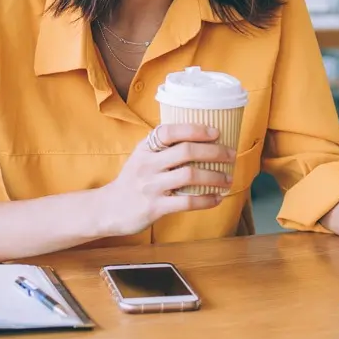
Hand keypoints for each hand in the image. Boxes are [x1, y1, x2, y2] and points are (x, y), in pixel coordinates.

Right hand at [99, 124, 234, 235]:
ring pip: (190, 175)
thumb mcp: (142, 157)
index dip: (195, 129)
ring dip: (215, 176)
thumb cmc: (133, 180)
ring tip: (228, 179)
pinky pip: (187, 202)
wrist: (108, 209)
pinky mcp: (154, 207)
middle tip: (231, 155)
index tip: (216, 132)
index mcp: (145, 148)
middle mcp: (147, 164)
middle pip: (186, 151)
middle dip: (214, 151)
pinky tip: (216, 198)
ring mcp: (150, 186)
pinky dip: (206, 200)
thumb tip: (201, 138)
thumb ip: (163, 148)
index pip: (169, 131)